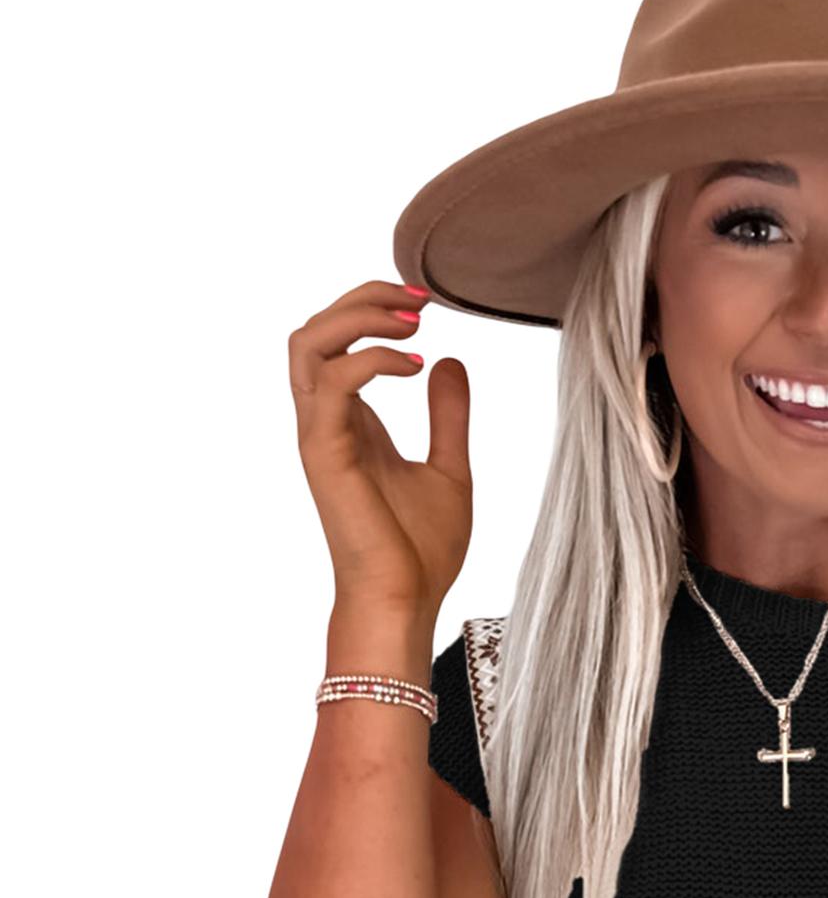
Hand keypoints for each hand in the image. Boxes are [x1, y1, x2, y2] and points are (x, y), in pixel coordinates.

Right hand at [288, 279, 471, 612]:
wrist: (406, 599)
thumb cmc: (420, 549)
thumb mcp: (449, 467)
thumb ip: (447, 416)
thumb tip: (449, 362)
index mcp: (351, 421)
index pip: (339, 341)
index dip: (374, 309)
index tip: (427, 305)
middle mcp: (326, 420)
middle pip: (315, 328)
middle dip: (364, 298)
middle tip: (420, 301)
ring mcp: (319, 434)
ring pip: (308, 342)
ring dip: (359, 317)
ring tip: (415, 323)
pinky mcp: (323, 452)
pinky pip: (332, 382)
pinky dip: (371, 359)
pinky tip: (414, 366)